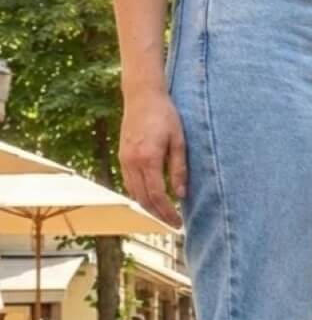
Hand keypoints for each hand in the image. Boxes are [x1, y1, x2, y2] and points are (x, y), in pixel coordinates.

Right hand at [119, 86, 186, 227]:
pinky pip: (128, 182)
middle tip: (173, 224)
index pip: (157, 195)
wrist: (142, 95)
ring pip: (133, 192)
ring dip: (148, 207)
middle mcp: (132, 161)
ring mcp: (124, 158)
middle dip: (158, 215)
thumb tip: (181, 195)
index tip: (178, 223)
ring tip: (164, 215)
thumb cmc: (165, 115)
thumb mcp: (179, 142)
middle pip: (143, 198)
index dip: (167, 212)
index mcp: (148, 158)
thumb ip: (179, 169)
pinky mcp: (122, 155)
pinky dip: (139, 195)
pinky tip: (151, 199)